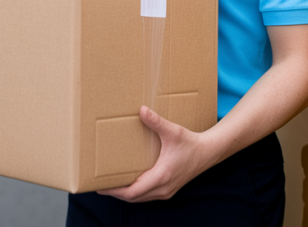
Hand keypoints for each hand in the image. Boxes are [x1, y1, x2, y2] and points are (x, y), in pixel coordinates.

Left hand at [97, 106, 216, 201]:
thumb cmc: (190, 142)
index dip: (115, 191)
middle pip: (134, 197)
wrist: (208, 152)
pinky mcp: (168, 189)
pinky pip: (147, 195)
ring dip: (126, 193)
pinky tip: (129, 181)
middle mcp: (163, 188)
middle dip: (116, 192)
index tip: (101, 186)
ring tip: (111, 184)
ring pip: (140, 197)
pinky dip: (136, 191)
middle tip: (99, 184)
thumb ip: (156, 121)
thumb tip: (142, 110)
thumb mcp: (173, 131)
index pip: (133, 191)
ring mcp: (166, 191)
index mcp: (161, 177)